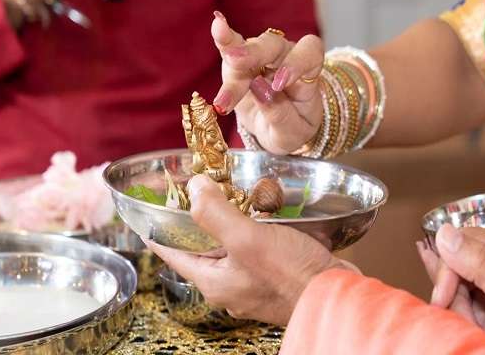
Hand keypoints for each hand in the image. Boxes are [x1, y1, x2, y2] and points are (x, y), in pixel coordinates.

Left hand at [147, 174, 358, 325]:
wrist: (336, 296)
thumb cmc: (291, 274)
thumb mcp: (246, 238)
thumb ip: (215, 213)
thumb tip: (194, 188)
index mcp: (212, 281)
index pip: (172, 252)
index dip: (158, 230)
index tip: (147, 212)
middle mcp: (228, 286)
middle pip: (200, 249)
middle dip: (197, 220)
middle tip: (195, 191)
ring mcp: (250, 284)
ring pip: (228, 248)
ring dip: (228, 223)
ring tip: (228, 195)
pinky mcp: (272, 278)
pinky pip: (252, 251)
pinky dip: (251, 231)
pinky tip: (262, 213)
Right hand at [210, 12, 323, 153]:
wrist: (277, 129)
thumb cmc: (292, 127)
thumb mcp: (293, 131)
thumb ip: (279, 113)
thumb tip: (260, 89)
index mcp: (308, 71)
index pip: (308, 54)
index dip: (295, 63)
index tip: (279, 83)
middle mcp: (285, 57)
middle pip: (273, 45)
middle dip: (254, 52)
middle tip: (237, 61)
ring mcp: (261, 56)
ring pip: (247, 49)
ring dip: (231, 61)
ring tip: (222, 81)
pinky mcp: (238, 61)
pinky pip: (231, 46)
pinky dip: (224, 39)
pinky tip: (217, 25)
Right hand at [419, 223, 484, 354]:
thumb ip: (483, 264)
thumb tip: (444, 233)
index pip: (464, 239)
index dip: (450, 267)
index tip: (445, 297)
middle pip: (453, 259)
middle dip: (454, 291)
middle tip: (467, 317)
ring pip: (449, 280)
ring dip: (455, 305)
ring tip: (477, 324)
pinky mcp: (478, 291)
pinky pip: (450, 292)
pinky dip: (455, 309)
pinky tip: (472, 318)